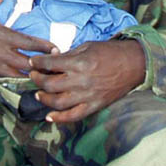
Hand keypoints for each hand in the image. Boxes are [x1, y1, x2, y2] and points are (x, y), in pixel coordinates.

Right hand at [0, 0, 56, 76]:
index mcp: (0, 35)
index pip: (27, 43)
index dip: (44, 47)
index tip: (56, 48)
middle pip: (25, 64)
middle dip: (40, 67)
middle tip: (54, 68)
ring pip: (13, 76)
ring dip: (27, 77)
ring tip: (41, 80)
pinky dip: (11, 82)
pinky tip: (19, 85)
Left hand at [29, 40, 145, 123]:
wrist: (133, 64)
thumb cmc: (110, 52)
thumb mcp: (87, 46)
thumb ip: (68, 55)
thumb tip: (52, 60)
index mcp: (79, 62)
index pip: (49, 64)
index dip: (37, 63)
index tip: (32, 62)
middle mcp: (81, 80)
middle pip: (50, 84)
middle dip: (37, 79)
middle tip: (33, 76)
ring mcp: (87, 95)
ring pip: (58, 102)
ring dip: (44, 99)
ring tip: (39, 94)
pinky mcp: (94, 106)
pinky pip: (73, 116)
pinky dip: (59, 119)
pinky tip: (49, 116)